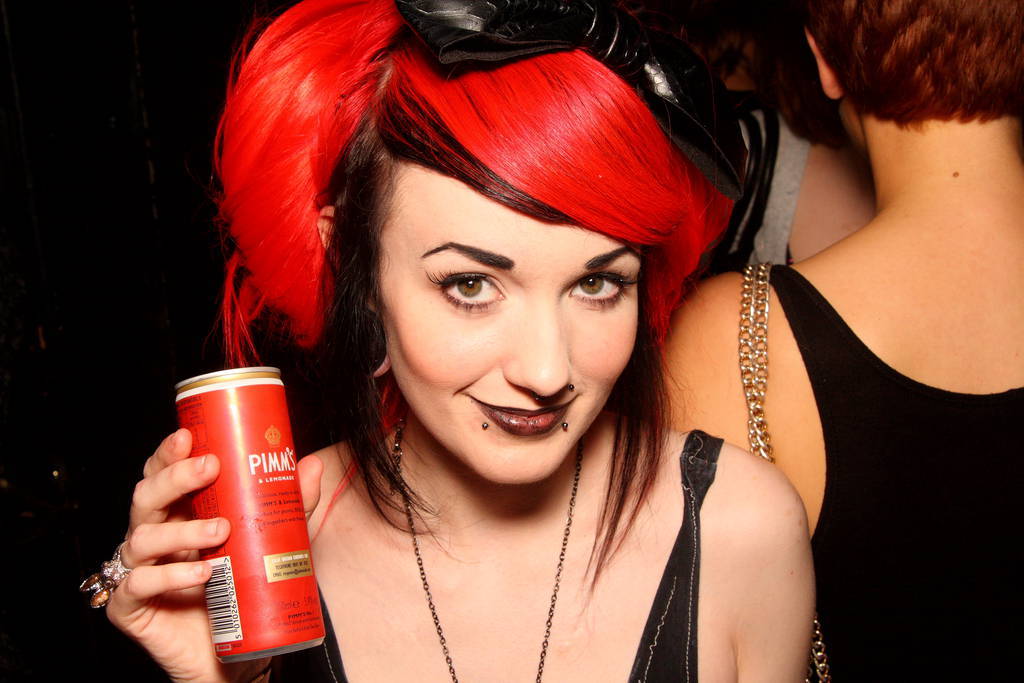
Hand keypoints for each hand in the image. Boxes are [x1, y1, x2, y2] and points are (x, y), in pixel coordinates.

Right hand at [105, 429, 323, 681]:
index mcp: (180, 513)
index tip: (189, 436)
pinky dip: (170, 576)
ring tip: (220, 531)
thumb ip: (290, 505)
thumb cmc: (245, 591)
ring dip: (182, 530)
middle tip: (209, 468)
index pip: (163, 473)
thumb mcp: (274, 541)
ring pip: (143, 537)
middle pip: (146, 496)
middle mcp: (155, 536)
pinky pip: (138, 585)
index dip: (168, 453)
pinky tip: (200, 574)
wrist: (234, 657)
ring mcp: (139, 570)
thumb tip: (310, 465)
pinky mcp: (131, 607)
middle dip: (175, 477)